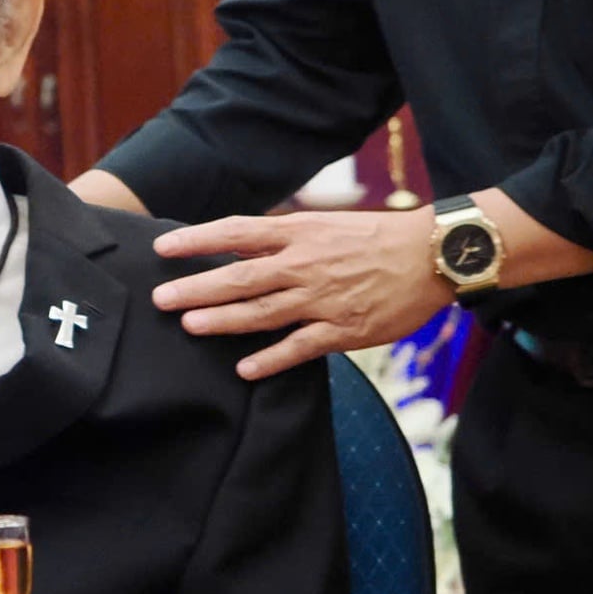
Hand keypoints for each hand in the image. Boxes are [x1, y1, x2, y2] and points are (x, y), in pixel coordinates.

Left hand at [151, 208, 450, 379]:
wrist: (432, 255)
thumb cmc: (374, 237)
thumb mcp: (323, 225)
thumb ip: (282, 237)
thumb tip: (237, 246)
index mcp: (298, 232)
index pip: (235, 232)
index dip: (196, 239)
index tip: (162, 247)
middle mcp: (304, 264)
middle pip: (239, 276)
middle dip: (196, 288)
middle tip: (161, 298)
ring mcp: (323, 298)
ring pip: (262, 312)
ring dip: (223, 321)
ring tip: (190, 326)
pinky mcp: (344, 329)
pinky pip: (300, 347)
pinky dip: (271, 359)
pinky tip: (244, 369)